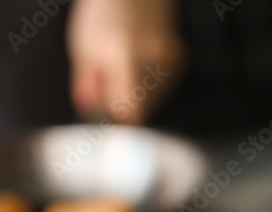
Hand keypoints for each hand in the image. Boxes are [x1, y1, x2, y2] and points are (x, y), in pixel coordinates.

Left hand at [67, 0, 183, 124]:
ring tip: (123, 70)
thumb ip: (87, 80)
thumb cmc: (104, 13)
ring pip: (153, 98)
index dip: (122, 124)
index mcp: (124, 54)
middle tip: (108, 90)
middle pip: (141, 105)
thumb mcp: (83, 44)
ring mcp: (170, 59)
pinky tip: (139, 64)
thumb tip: (87, 107)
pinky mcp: (179, 58)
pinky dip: (149, 84)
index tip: (112, 128)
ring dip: (137, 94)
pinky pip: (162, 86)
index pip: (131, 108)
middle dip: (124, 104)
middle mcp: (153, 58)